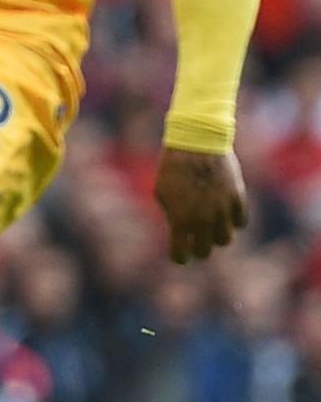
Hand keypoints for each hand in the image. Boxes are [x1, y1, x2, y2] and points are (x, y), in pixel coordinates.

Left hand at [153, 146, 245, 264]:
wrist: (196, 144)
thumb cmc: (172, 168)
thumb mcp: (162, 193)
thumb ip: (172, 215)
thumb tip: (180, 230)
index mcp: (180, 220)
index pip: (181, 254)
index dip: (179, 257)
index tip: (180, 256)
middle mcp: (203, 220)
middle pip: (205, 251)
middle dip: (199, 248)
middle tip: (195, 242)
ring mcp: (222, 210)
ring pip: (225, 240)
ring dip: (217, 236)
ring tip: (210, 227)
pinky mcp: (238, 199)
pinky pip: (240, 222)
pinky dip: (233, 221)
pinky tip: (225, 215)